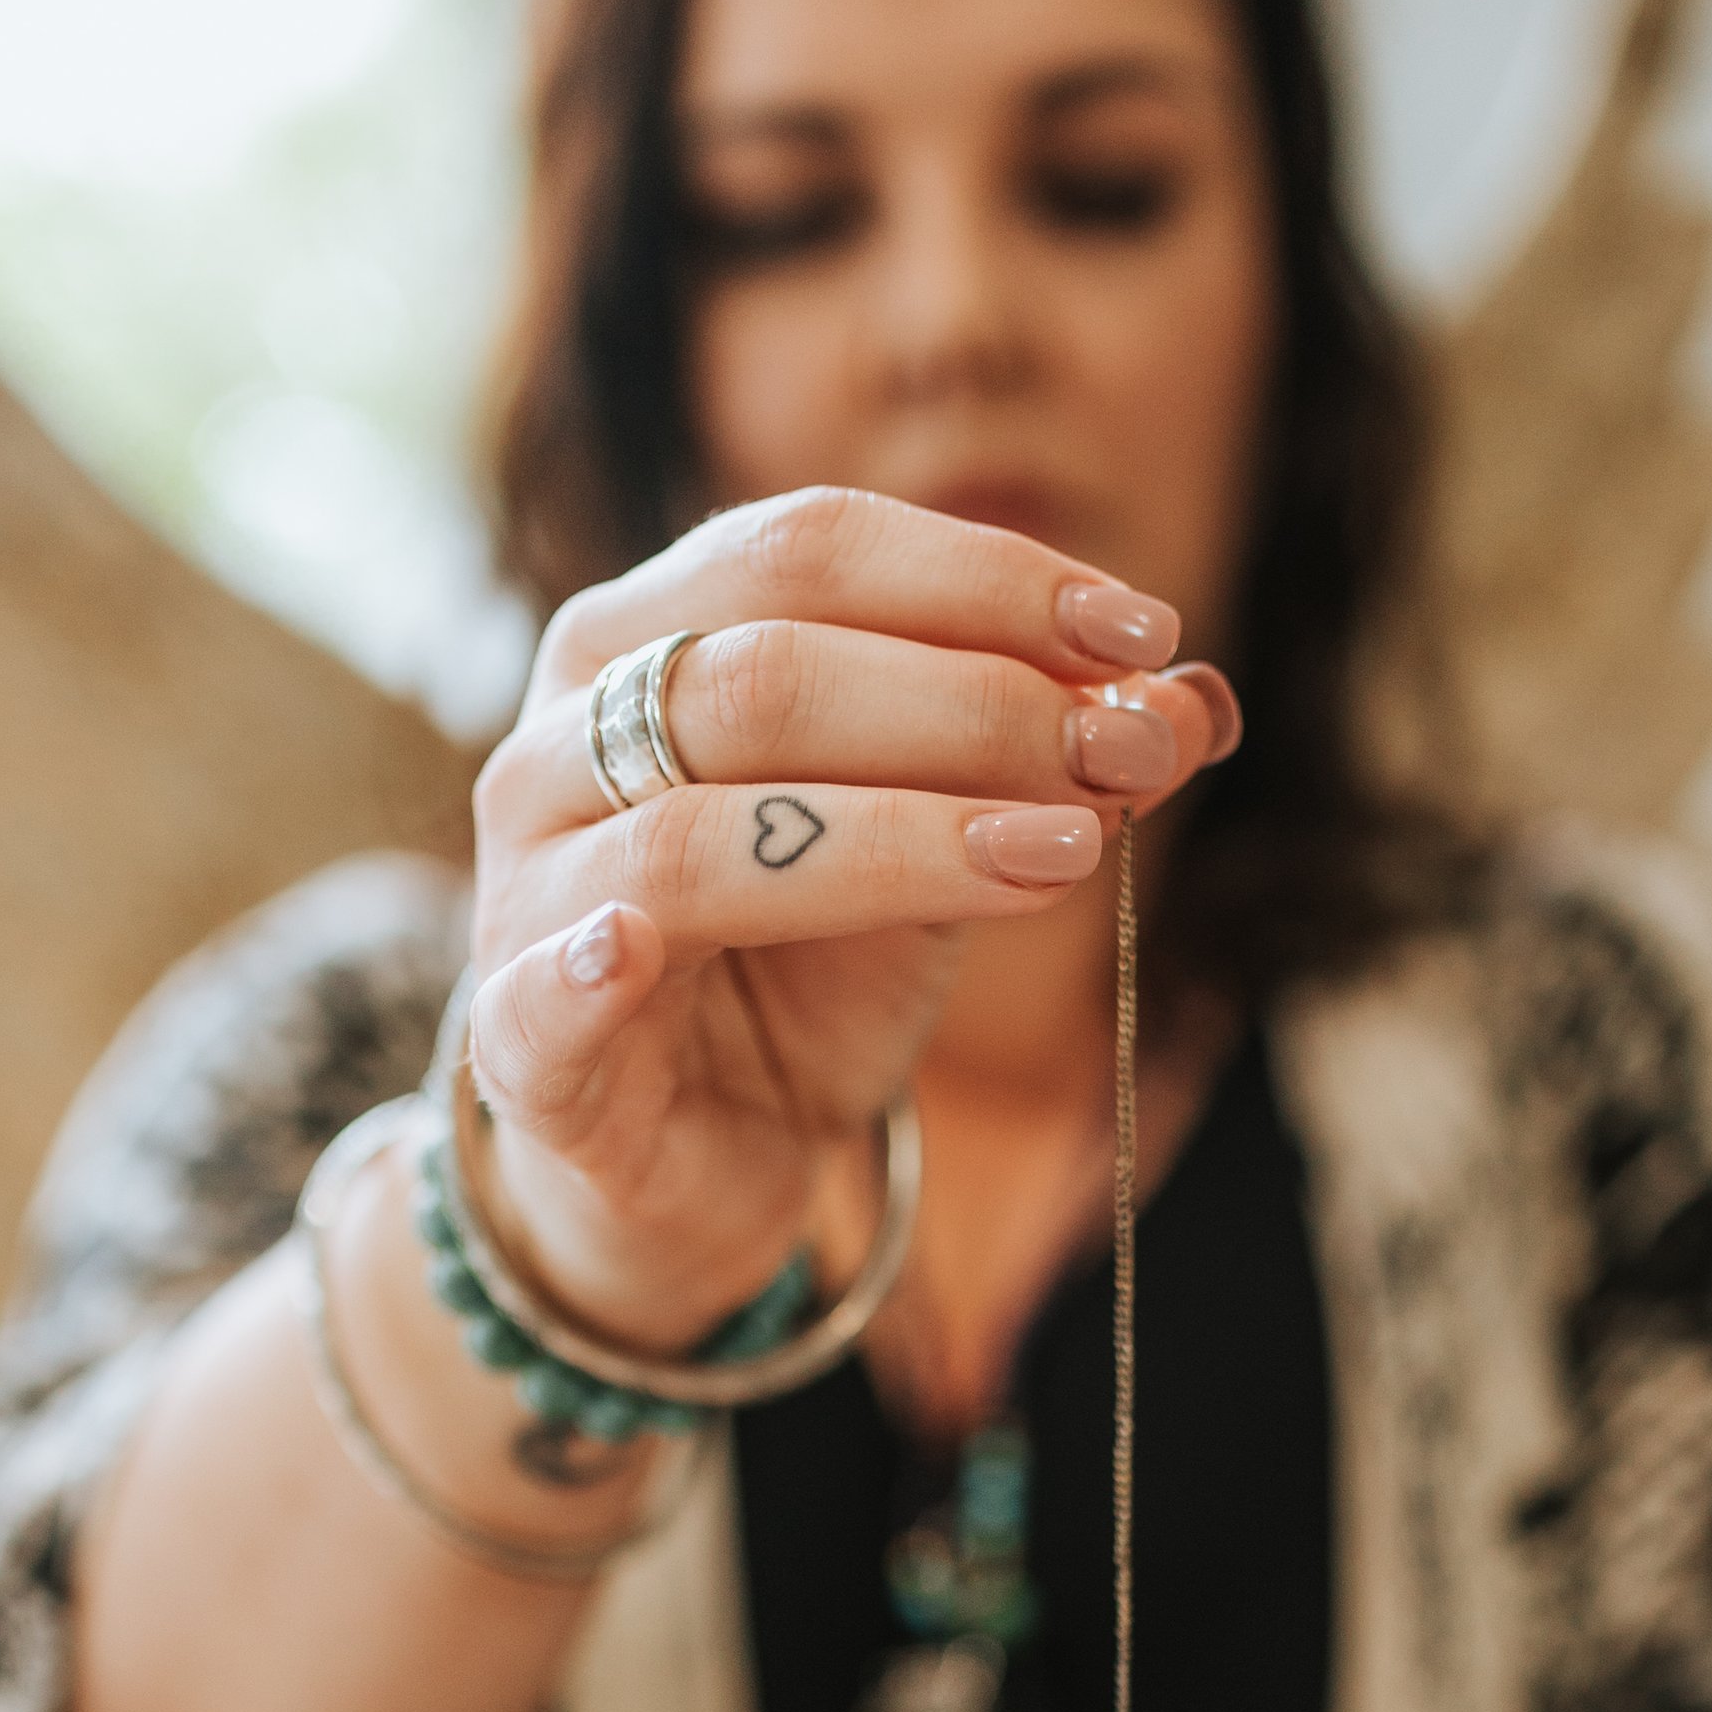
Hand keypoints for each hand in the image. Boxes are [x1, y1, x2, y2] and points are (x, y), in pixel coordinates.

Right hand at [463, 485, 1236, 1353]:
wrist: (699, 1160)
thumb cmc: (802, 974)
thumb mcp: (945, 854)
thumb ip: (1040, 768)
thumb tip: (1192, 700)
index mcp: (653, 641)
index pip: (811, 551)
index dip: (985, 578)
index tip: (1147, 631)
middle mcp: (566, 738)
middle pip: (765, 673)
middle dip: (973, 705)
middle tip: (1126, 754)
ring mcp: (531, 888)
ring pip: (699, 832)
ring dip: (896, 836)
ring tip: (1058, 856)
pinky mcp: (520, 1042)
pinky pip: (545, 991)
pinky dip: (590, 965)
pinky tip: (639, 948)